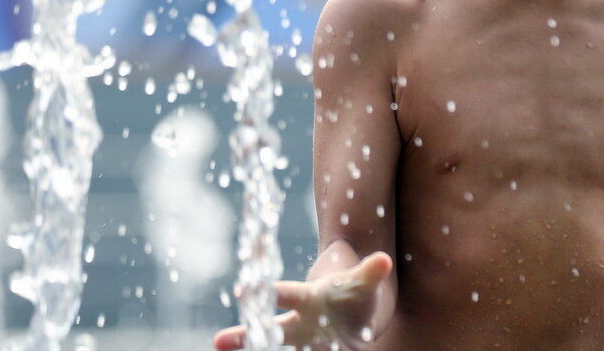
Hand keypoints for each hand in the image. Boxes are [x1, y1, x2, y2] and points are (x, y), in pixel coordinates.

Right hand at [213, 252, 392, 350]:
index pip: (286, 294)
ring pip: (272, 346)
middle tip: (217, 341)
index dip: (269, 293)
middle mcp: (297, 321)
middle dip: (243, 335)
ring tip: (219, 350)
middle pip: (268, 327)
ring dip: (250, 348)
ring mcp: (300, 340)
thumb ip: (370, 274)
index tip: (244, 292)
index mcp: (308, 298)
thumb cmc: (354, 293)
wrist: (354, 311)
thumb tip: (385, 260)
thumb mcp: (363, 284)